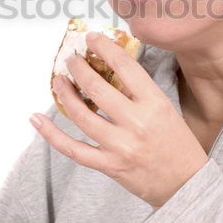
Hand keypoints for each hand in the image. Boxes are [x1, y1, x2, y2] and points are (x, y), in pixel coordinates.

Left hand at [30, 31, 208, 208]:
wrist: (185, 183)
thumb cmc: (177, 142)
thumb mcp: (165, 108)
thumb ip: (139, 91)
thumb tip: (107, 68)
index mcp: (154, 103)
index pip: (125, 66)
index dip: (104, 47)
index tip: (91, 38)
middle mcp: (137, 122)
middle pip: (97, 88)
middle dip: (78, 68)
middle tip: (71, 60)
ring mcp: (120, 145)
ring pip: (81, 114)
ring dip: (64, 94)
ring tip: (58, 81)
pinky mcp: (109, 165)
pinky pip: (73, 148)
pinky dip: (51, 134)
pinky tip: (37, 119)